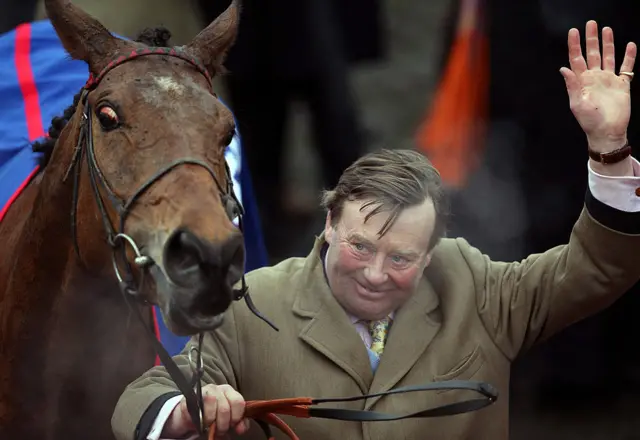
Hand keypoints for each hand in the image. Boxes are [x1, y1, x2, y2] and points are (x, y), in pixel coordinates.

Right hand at [162, 384, 249, 438]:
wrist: (191, 416)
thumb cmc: (214, 416)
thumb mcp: (229, 418)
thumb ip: (239, 422)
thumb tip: (240, 429)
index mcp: (228, 391)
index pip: (238, 402)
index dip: (236, 417)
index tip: (232, 424)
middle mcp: (216, 388)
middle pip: (224, 408)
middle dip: (223, 424)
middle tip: (219, 429)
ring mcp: (201, 391)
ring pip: (211, 402)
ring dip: (210, 420)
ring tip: (210, 426)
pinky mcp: (188, 398)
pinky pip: (196, 409)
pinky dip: (199, 420)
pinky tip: (200, 423)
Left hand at [561, 20, 636, 152]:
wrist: (607, 132)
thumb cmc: (590, 121)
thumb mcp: (577, 103)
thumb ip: (572, 85)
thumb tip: (563, 68)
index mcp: (581, 81)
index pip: (576, 59)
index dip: (574, 45)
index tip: (573, 32)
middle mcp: (594, 77)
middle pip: (592, 54)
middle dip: (591, 39)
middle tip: (591, 23)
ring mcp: (608, 80)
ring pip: (608, 57)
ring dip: (607, 44)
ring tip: (606, 30)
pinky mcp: (622, 85)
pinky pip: (626, 67)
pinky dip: (629, 56)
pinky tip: (630, 45)